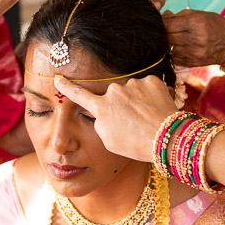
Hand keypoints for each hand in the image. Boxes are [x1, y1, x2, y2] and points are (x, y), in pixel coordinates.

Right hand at [54, 74, 175, 161]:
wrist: (166, 138)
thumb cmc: (136, 145)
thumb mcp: (109, 141)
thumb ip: (101, 123)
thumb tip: (103, 113)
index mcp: (101, 107)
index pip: (79, 95)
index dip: (67, 87)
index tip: (58, 79)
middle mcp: (114, 92)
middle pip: (113, 97)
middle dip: (121, 106)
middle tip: (134, 123)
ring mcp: (134, 84)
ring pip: (131, 91)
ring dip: (137, 101)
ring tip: (147, 119)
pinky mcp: (151, 81)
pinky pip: (147, 87)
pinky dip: (151, 97)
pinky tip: (156, 110)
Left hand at [163, 10, 224, 67]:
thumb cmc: (214, 25)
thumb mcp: (199, 15)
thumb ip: (179, 16)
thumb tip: (163, 16)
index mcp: (196, 23)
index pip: (168, 25)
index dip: (161, 23)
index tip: (160, 22)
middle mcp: (195, 39)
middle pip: (167, 37)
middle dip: (163, 34)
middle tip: (162, 31)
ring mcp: (195, 53)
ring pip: (169, 49)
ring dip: (167, 45)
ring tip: (171, 40)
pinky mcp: (194, 63)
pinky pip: (175, 59)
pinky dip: (173, 54)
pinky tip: (177, 48)